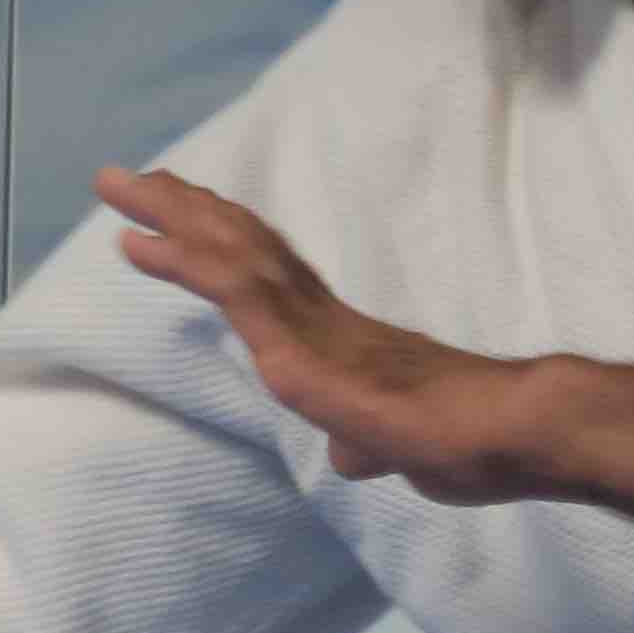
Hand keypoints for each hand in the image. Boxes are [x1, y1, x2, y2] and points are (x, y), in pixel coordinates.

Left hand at [100, 164, 543, 505]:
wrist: (515, 433)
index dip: (222, 239)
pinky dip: (184, 263)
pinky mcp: (305, 348)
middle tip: (126, 178)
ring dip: (170, 218)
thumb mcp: (400, 446)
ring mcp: (311, 325)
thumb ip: (367, 441)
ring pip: (231, 253)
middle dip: (182, 209)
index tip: (179, 213)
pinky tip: (143, 245)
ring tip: (118, 186)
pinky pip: (236, 292)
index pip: (269, 274)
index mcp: (339, 335)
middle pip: (242, 244)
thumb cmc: (474, 440)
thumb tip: (351, 454)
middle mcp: (320, 315)